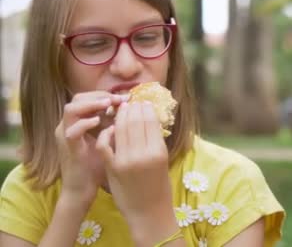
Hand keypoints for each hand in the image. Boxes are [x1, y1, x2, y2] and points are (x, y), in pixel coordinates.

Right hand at [56, 92, 125, 206]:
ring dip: (91, 104)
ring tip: (108, 104)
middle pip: (79, 98)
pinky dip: (85, 123)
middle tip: (119, 98)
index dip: (107, 94)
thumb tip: (134, 110)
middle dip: (100, 95)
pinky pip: (72, 131)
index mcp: (80, 122)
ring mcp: (66, 136)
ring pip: (71, 109)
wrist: (83, 189)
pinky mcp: (68, 149)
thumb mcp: (108, 140)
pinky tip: (99, 121)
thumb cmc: (98, 165)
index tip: (127, 97)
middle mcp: (70, 126)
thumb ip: (114, 125)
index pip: (90, 97)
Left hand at [96, 101, 176, 243]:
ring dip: (120, 116)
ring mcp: (125, 160)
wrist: (148, 212)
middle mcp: (142, 154)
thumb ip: (154, 142)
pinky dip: (107, 133)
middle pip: (135, 122)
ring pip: (120, 129)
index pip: (150, 121)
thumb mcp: (163, 162)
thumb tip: (149, 120)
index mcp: (158, 151)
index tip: (143, 102)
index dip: (145, 108)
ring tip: (120, 110)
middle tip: (130, 102)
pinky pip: (106, 144)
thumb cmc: (160, 187)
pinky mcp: (111, 167)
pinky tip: (110, 129)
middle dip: (132, 108)